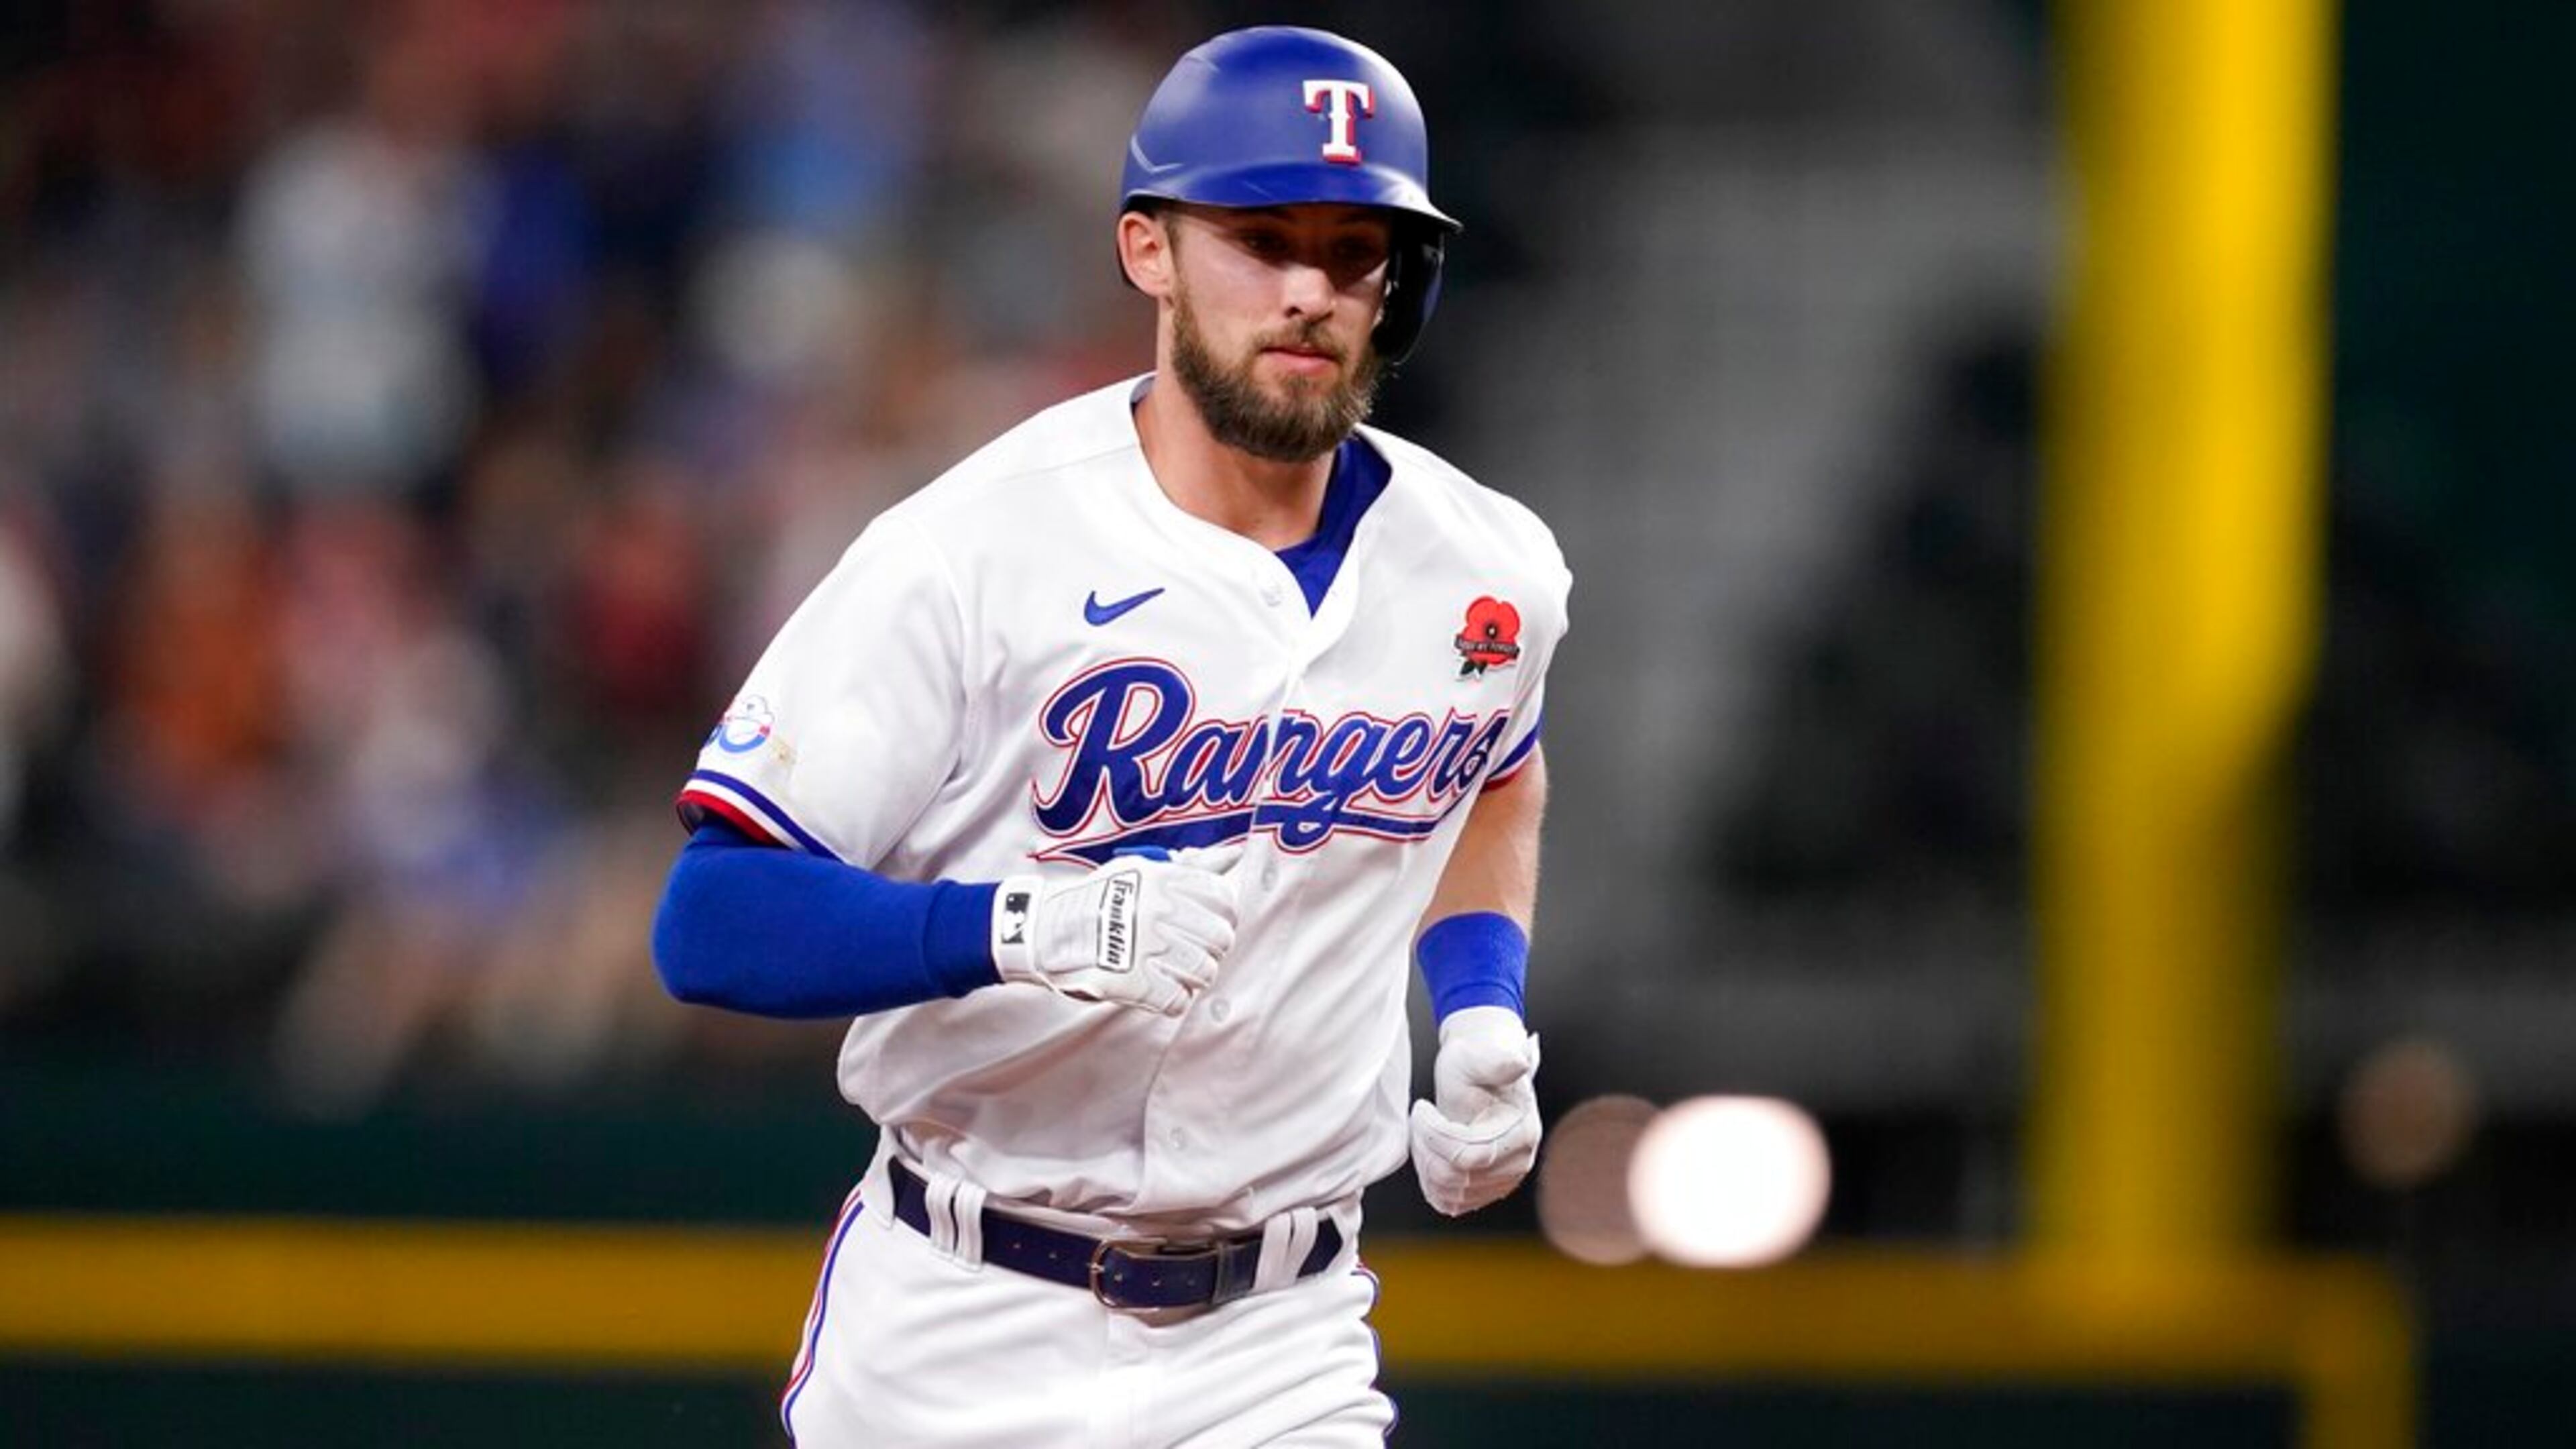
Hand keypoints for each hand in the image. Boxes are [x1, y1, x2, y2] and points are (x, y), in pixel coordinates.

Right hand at [991, 844, 1242, 1015]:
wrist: (1045, 931)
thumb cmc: (1099, 900)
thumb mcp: (1142, 869)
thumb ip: (1191, 866)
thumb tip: (1235, 854)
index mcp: (1162, 879)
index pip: (1223, 899)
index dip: (1223, 916)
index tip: (1205, 924)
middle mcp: (1157, 909)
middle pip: (1220, 938)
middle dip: (1210, 949)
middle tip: (1187, 951)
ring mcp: (1144, 946)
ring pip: (1204, 971)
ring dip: (1192, 976)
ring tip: (1171, 971)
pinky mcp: (1131, 981)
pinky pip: (1178, 1001)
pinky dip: (1171, 1000)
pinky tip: (1157, 988)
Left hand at [1408, 1005, 1541, 1215]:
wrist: (1479, 1076)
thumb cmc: (1476, 1064)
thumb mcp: (1478, 1057)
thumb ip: (1496, 1062)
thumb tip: (1518, 1062)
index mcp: (1522, 1131)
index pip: (1471, 1154)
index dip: (1435, 1135)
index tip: (1421, 1108)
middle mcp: (1519, 1161)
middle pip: (1457, 1176)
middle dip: (1427, 1147)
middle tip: (1419, 1119)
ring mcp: (1503, 1181)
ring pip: (1449, 1192)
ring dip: (1426, 1162)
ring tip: (1425, 1132)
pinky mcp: (1484, 1192)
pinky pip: (1448, 1202)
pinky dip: (1430, 1180)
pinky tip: (1431, 1151)